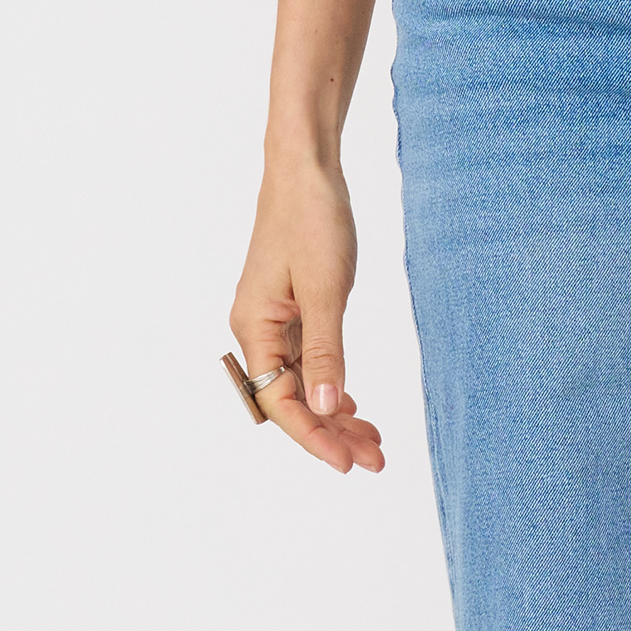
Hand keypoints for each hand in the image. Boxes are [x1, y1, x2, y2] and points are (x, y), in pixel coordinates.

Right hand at [231, 155, 388, 474]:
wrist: (306, 168)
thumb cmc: (312, 219)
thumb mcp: (326, 290)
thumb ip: (327, 352)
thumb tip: (328, 407)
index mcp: (254, 327)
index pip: (281, 401)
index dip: (315, 436)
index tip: (350, 463)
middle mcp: (256, 330)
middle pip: (291, 399)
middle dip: (331, 432)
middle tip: (376, 460)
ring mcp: (273, 321)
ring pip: (302, 383)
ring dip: (335, 412)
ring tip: (374, 441)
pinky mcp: (291, 309)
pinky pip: (307, 361)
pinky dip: (332, 384)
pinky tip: (354, 406)